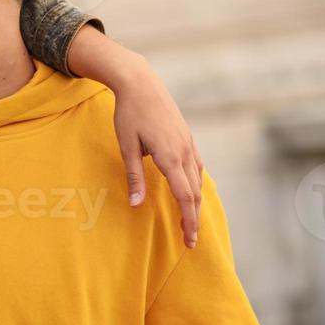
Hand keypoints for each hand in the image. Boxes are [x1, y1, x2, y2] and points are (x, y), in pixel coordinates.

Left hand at [110, 54, 204, 248]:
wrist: (141, 83)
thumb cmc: (129, 114)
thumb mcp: (126, 146)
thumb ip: (134, 177)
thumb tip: (137, 205)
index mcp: (170, 156)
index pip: (184, 196)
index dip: (188, 220)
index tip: (189, 240)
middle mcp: (184, 151)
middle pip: (195, 193)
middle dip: (193, 218)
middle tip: (190, 241)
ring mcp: (188, 144)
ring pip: (198, 181)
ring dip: (196, 203)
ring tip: (191, 221)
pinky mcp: (186, 138)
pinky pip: (196, 167)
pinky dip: (196, 185)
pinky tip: (192, 192)